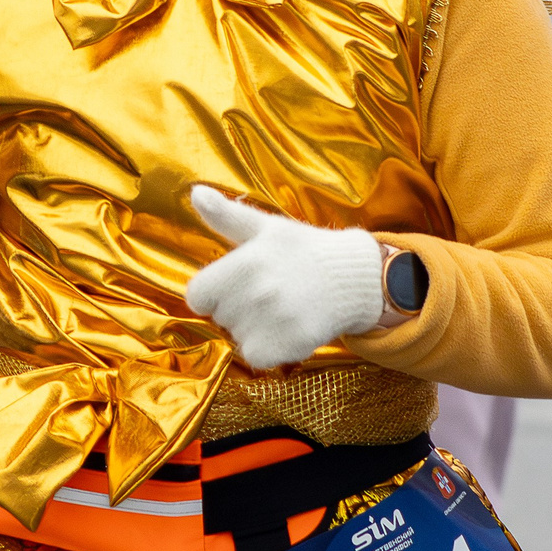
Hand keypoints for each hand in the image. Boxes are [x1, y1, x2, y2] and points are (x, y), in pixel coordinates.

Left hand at [183, 186, 387, 369]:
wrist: (355, 276)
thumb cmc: (305, 250)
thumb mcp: (266, 227)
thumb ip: (225, 215)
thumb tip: (195, 192)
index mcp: (245, 263)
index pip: (197, 296)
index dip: (214, 292)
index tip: (235, 284)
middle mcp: (257, 293)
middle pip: (219, 317)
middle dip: (237, 308)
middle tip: (268, 292)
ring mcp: (275, 320)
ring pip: (237, 338)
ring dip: (253, 330)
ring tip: (280, 309)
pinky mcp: (292, 343)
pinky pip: (257, 357)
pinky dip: (268, 349)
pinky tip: (286, 329)